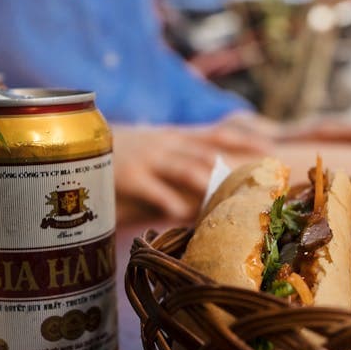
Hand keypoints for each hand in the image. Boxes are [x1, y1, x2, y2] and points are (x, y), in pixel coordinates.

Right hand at [112, 117, 273, 222]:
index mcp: (177, 136)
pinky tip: (182, 215)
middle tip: (255, 188)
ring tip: (227, 201)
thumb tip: (216, 168)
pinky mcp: (130, 176)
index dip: (245, 140)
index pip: (218, 134)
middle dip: (232, 171)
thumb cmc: (125, 148)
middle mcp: (168, 144)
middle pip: (207, 155)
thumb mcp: (156, 142)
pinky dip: (170, 202)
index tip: (270, 150)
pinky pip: (154, 190)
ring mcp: (149, 159)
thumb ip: (183, 152)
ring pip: (186, 169)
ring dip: (208, 186)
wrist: (80, 142)